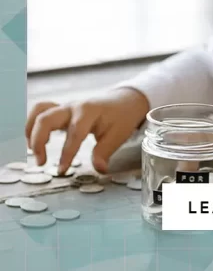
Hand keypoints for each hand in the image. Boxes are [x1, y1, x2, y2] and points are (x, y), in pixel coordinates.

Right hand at [25, 87, 148, 174]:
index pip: (74, 133)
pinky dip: (33, 124)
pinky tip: (34, 141)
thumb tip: (99, 170)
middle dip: (38, 140)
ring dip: (31, 130)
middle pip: (47, 118)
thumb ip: (104, 152)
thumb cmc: (121, 117)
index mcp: (88, 112)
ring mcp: (65, 106)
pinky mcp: (61, 109)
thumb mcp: (118, 135)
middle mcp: (73, 107)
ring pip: (40, 111)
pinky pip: (41, 111)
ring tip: (32, 151)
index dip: (66, 154)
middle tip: (41, 163)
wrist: (123, 99)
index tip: (61, 171)